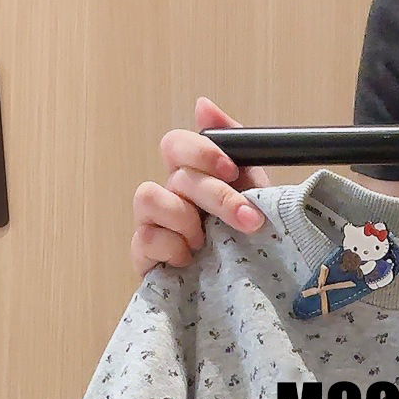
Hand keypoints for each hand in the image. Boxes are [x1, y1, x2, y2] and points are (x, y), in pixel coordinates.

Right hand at [130, 97, 271, 277]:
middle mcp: (169, 196)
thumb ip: (235, 147)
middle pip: (177, 174)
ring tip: (206, 242)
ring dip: (183, 217)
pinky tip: (189, 260)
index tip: (232, 170)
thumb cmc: (246, 241)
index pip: (177, 145)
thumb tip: (203, 105)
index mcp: (192, 178)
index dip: (201, 151)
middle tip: (249, 220)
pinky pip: (144, 238)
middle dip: (217, 196)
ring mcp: (153, 225)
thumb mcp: (254, 191)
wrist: (249, 293)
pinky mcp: (145, 257)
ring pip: (147, 196)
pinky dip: (170, 247)